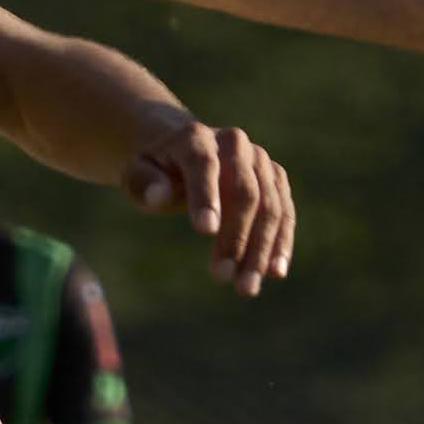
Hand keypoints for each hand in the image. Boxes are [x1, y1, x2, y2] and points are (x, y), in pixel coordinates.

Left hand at [122, 113, 296, 294]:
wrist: (183, 153)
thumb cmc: (157, 171)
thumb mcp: (138, 175)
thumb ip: (146, 184)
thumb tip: (158, 196)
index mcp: (195, 137)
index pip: (204, 165)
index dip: (205, 196)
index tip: (205, 231)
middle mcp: (234, 143)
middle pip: (244, 192)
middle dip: (236, 237)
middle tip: (221, 277)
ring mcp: (259, 160)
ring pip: (270, 206)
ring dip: (260, 249)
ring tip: (246, 286)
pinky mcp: (275, 178)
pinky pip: (284, 212)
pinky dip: (280, 242)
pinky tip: (274, 272)